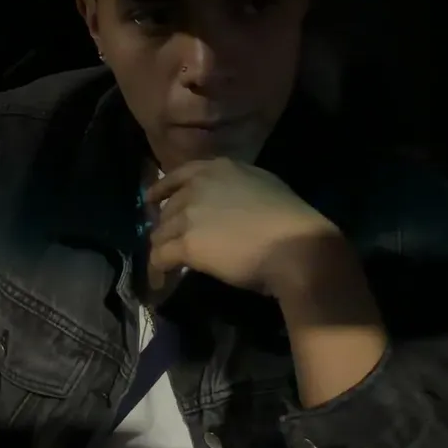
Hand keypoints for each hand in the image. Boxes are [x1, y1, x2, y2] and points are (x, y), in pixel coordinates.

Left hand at [146, 158, 345, 297]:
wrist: (295, 245)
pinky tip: (162, 278)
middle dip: (168, 226)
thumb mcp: (262, 184)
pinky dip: (159, 269)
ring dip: (164, 248)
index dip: (162, 190)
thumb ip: (236, 186)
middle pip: (167, 208)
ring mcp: (190, 215)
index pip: (176, 176)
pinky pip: (160, 257)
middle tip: (174, 244)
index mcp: (217, 169)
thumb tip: (226, 200)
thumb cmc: (289, 218)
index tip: (153, 201)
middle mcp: (197, 187)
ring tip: (167, 265)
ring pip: (160, 233)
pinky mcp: (187, 244)